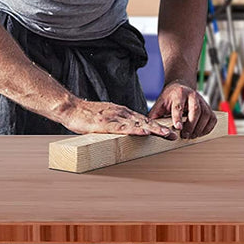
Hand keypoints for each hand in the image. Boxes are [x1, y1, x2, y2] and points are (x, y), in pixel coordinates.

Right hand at [59, 98, 176, 139]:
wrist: (69, 108)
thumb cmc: (83, 115)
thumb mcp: (103, 117)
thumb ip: (114, 123)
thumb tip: (122, 131)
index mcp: (120, 112)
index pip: (141, 119)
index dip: (155, 125)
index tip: (168, 130)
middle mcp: (120, 113)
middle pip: (144, 121)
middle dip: (160, 128)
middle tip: (174, 135)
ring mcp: (113, 117)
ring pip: (137, 124)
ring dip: (153, 129)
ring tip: (166, 135)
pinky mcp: (105, 124)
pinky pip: (123, 128)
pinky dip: (135, 130)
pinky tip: (144, 133)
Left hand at [148, 82, 215, 139]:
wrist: (181, 87)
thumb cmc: (169, 98)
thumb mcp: (160, 103)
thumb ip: (155, 115)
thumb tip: (148, 128)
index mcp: (178, 93)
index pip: (178, 105)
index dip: (178, 117)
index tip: (178, 127)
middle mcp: (192, 95)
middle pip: (195, 110)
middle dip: (191, 125)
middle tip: (185, 136)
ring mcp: (202, 100)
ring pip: (205, 115)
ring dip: (199, 128)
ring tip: (191, 136)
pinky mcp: (208, 107)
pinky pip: (212, 118)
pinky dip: (207, 128)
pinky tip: (200, 133)